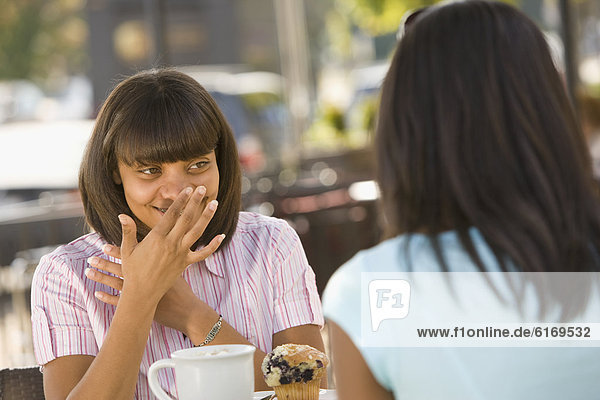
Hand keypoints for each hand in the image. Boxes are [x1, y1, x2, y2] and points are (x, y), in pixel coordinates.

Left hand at [86, 245, 210, 333]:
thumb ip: (169, 256)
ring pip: (116, 284)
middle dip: (105, 263)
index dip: (117, 252)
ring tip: (89, 272)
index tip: (104, 246)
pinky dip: (108, 297)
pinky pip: (119, 302)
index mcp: (153, 269)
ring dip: (102, 278)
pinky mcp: (139, 307)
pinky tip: (97, 293)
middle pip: (121, 270)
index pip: (132, 258)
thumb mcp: (178, 270)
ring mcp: (141, 294)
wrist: (187, 311)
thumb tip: (165, 242)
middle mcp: (145, 280)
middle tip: (91, 258)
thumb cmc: (183, 291)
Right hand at [88, 186, 223, 305]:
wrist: (142, 294)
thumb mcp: (128, 250)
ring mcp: (180, 254)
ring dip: (207, 217)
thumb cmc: (132, 271)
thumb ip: (128, 231)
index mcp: (157, 238)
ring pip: (197, 232)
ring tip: (214, 203)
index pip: (171, 214)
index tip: (187, 189)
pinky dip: (214, 245)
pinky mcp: (186, 263)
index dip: (180, 200)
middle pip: (186, 218)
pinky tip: (222, 235)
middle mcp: (171, 244)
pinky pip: (203, 254)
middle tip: (201, 188)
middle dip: (195, 202)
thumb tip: (122, 215)